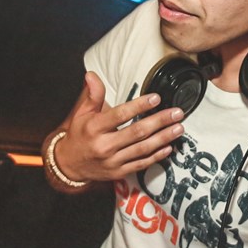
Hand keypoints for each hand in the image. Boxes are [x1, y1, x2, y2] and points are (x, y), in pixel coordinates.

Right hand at [55, 72, 183, 182]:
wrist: (69, 165)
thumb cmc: (79, 135)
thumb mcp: (82, 113)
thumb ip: (92, 94)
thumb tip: (92, 75)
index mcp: (94, 128)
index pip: (120, 115)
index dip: (139, 106)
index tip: (156, 98)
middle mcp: (104, 145)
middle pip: (136, 132)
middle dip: (159, 121)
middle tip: (177, 113)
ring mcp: (112, 161)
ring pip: (142, 149)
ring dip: (163, 138)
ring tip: (178, 128)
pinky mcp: (119, 172)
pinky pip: (141, 164)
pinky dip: (156, 156)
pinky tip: (169, 147)